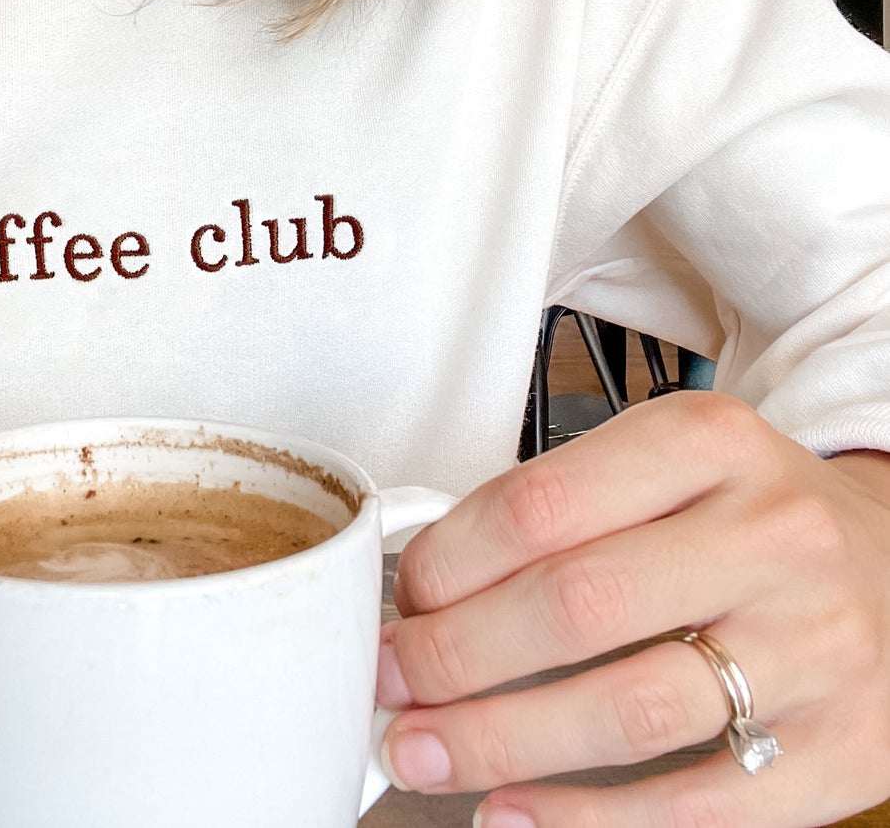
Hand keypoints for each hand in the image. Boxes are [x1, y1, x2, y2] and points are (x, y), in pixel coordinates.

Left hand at [376, 391, 889, 825]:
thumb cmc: (754, 513)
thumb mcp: (671, 462)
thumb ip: (566, 506)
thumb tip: (433, 588)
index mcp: (708, 444)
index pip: (543, 503)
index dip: (450, 562)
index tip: (402, 598)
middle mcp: (767, 537)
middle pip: (575, 605)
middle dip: (455, 655)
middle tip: (391, 680)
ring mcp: (812, 647)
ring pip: (629, 707)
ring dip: (502, 740)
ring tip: (424, 751)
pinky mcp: (842, 750)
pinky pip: (700, 803)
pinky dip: (590, 818)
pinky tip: (514, 811)